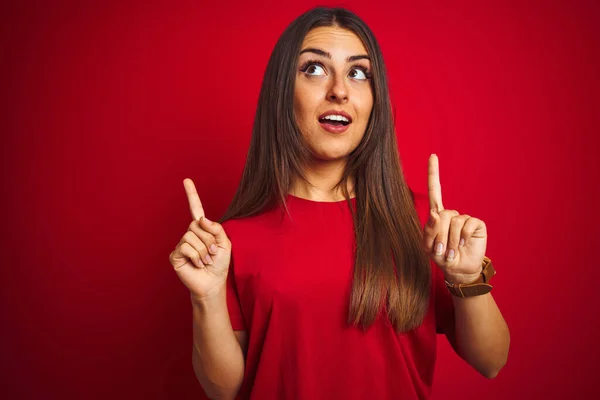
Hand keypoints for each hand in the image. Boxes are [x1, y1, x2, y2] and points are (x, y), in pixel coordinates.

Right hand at [169, 178, 231, 298]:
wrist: (212, 284)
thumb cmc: (219, 265)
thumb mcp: (224, 244)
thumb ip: (216, 229)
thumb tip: (200, 219)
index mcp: (202, 230)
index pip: (196, 209)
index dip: (192, 195)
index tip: (186, 180)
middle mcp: (190, 234)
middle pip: (197, 225)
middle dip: (209, 240)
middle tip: (212, 253)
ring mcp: (181, 244)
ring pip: (191, 236)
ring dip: (203, 250)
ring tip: (205, 261)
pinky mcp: (175, 255)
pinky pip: (186, 247)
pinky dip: (196, 256)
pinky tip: (197, 264)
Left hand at [422, 154, 487, 283]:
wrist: (458, 269)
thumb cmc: (441, 256)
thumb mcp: (429, 246)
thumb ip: (429, 230)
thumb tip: (435, 212)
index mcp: (437, 215)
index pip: (434, 191)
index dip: (433, 173)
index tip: (432, 156)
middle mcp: (451, 214)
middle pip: (443, 214)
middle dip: (439, 234)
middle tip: (441, 250)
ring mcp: (465, 218)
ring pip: (454, 222)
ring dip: (450, 240)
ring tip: (451, 251)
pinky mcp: (476, 224)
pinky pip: (467, 225)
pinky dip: (462, 237)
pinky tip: (462, 244)